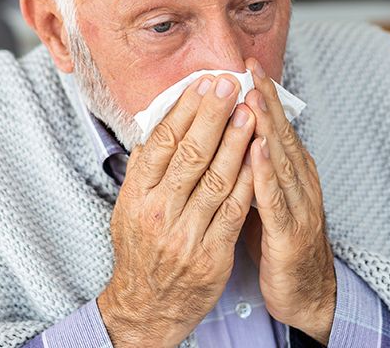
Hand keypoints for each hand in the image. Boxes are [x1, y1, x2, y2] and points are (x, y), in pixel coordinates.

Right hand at [97, 74, 257, 345]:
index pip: (161, 142)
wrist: (147, 306)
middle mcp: (158, 213)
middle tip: (230, 84)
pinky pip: (234, 211)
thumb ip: (145, 169)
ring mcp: (185, 234)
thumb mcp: (129, 208)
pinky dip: (249, 181)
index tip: (203, 83)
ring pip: (215, 179)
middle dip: (213, 115)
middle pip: (189, 154)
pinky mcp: (211, 255)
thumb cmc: (141, 251)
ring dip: (236, 142)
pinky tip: (260, 157)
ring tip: (250, 111)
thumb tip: (158, 123)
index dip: (184, 109)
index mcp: (136, 196)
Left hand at [243, 58, 336, 344]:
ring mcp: (299, 206)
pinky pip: (277, 199)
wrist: (306, 295)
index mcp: (291, 173)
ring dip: (267, 127)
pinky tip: (256, 152)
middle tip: (251, 66)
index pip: (275, 126)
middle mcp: (300, 182)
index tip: (247, 63)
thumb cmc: (277, 244)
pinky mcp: (291, 233)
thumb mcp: (262, 198)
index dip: (263, 94)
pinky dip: (267, 173)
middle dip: (266, 98)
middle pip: (281, 133)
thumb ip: (248, 168)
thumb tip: (224, 134)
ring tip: (253, 96)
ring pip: (281, 159)